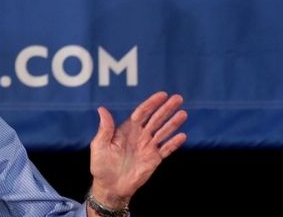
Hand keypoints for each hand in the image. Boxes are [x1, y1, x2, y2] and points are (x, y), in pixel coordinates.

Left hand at [87, 91, 186, 207]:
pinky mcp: (154, 159)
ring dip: (173, 123)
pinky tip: (182, 136)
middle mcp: (140, 136)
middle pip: (156, 119)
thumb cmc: (101, 165)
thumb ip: (105, 128)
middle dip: (166, 109)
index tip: (162, 95)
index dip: (152, 103)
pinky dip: (174, 143)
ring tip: (183, 113)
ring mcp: (148, 147)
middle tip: (178, 98)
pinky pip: (166, 149)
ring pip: (163, 132)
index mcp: (127, 130)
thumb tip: (101, 109)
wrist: (110, 187)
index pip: (142, 113)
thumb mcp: (100, 145)